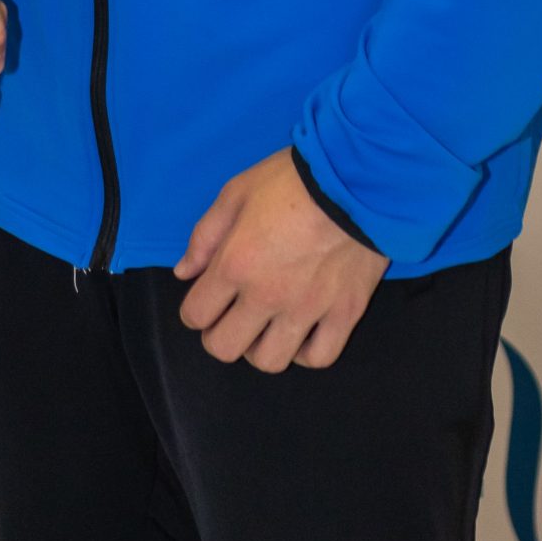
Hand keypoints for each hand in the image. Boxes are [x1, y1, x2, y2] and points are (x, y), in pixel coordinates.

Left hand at [174, 149, 387, 372]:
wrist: (357, 179)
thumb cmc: (291, 180)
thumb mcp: (235, 193)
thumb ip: (205, 236)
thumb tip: (184, 273)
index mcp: (235, 264)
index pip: (196, 314)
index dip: (194, 310)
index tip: (205, 300)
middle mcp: (267, 295)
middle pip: (225, 348)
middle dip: (218, 336)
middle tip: (230, 317)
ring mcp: (307, 309)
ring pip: (270, 361)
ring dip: (259, 348)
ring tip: (265, 326)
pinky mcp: (345, 314)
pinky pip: (319, 357)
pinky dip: (305, 352)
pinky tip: (301, 333)